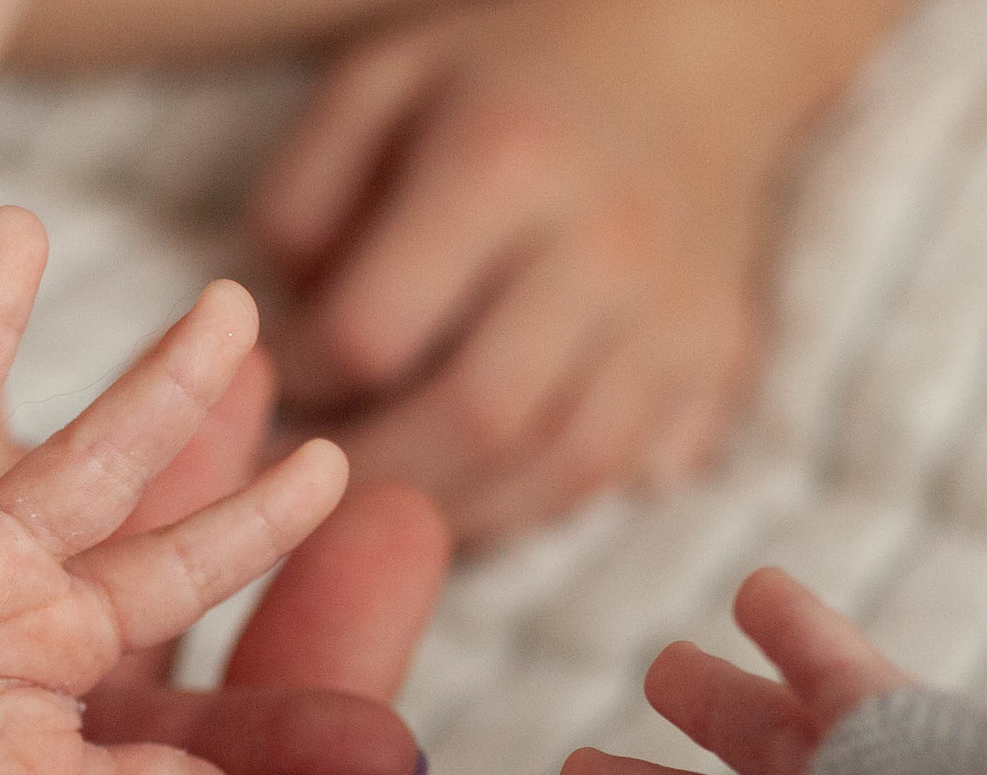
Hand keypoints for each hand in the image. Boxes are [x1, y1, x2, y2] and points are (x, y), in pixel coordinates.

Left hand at [252, 0, 900, 540]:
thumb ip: (300, 199)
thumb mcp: (374, 87)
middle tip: (300, 482)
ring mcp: (674, 309)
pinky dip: (524, 506)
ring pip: (555, 466)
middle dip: (369, 474)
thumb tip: (277, 334)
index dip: (299, 378)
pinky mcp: (717, 358)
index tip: (268, 379)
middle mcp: (606, 243)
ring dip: (448, 509)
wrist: (683, 54)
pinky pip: (613, 475)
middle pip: (475, 416)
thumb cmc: (495, 81)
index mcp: (505, 160)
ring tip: (372, 501)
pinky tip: (458, 490)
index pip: (373, 330)